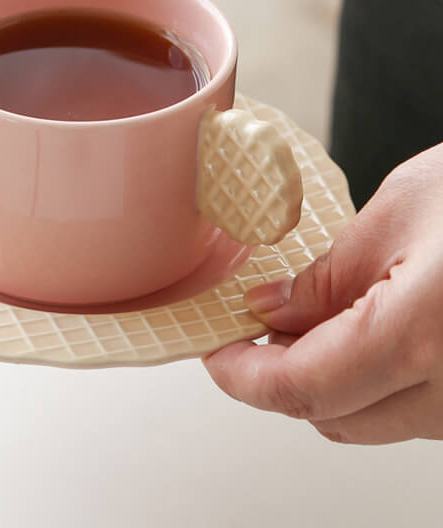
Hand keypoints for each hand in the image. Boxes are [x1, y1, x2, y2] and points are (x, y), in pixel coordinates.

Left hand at [204, 143, 442, 443]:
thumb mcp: (396, 216)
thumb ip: (326, 278)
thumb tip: (270, 312)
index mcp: (422, 336)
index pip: (304, 389)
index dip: (243, 378)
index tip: (215, 354)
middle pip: (330, 417)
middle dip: (276, 377)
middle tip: (249, 329)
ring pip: (368, 419)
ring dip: (322, 381)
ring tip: (303, 321)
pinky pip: (408, 410)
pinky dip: (367, 381)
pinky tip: (358, 332)